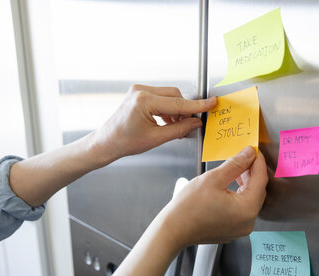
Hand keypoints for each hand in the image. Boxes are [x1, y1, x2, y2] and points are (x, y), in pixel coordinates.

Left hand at [90, 85, 216, 163]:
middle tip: (191, 124)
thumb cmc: (125, 142)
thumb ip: (179, 129)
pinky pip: (161, 97)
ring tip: (175, 126)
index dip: (197, 105)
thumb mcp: (156, 138)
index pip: (178, 103)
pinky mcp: (139, 93)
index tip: (211, 103)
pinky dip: (168, 109)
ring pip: (169, 96)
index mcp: (144, 101)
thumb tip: (195, 122)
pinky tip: (167, 122)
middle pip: (175, 95)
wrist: (107, 142)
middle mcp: (140, 91)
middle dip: (185, 109)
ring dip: (176, 110)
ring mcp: (139, 90)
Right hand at [160, 146, 267, 248]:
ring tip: (236, 170)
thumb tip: (249, 154)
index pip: (261, 179)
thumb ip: (235, 164)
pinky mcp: (232, 230)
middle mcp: (248, 222)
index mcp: (247, 209)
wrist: (174, 229)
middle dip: (252, 172)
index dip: (258, 162)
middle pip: (257, 191)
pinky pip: (242, 210)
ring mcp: (240, 228)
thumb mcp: (214, 178)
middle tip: (244, 157)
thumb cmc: (189, 208)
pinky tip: (230, 186)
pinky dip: (239, 196)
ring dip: (246, 184)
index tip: (253, 151)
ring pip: (250, 200)